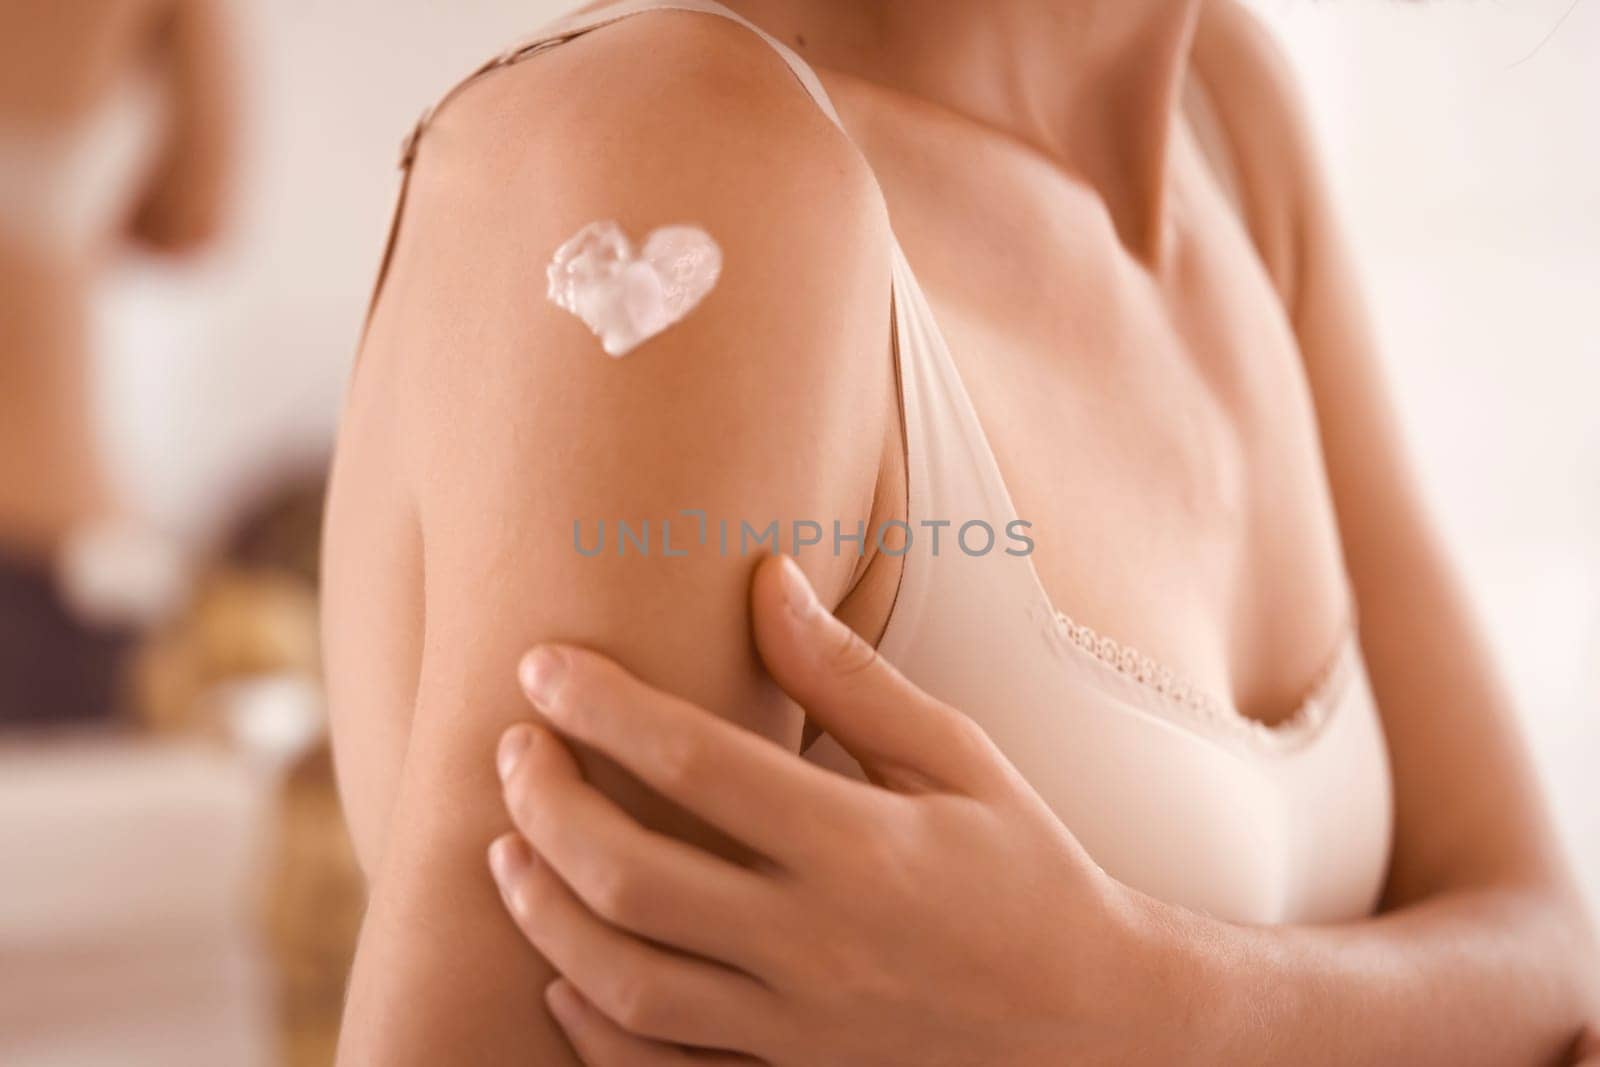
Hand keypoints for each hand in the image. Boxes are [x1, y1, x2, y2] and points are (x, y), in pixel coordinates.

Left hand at [488, 554, 1189, 1065]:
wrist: (1094, 1023)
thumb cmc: (1027, 872)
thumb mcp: (957, 759)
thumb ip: (850, 678)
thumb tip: (766, 581)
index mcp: (861, 846)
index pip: (694, 762)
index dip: (600, 705)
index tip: (543, 666)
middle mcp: (817, 944)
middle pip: (630, 875)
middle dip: (544, 803)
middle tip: (511, 748)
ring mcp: (797, 1029)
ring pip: (622, 979)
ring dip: (541, 909)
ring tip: (505, 846)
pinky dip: (590, 1025)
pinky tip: (560, 974)